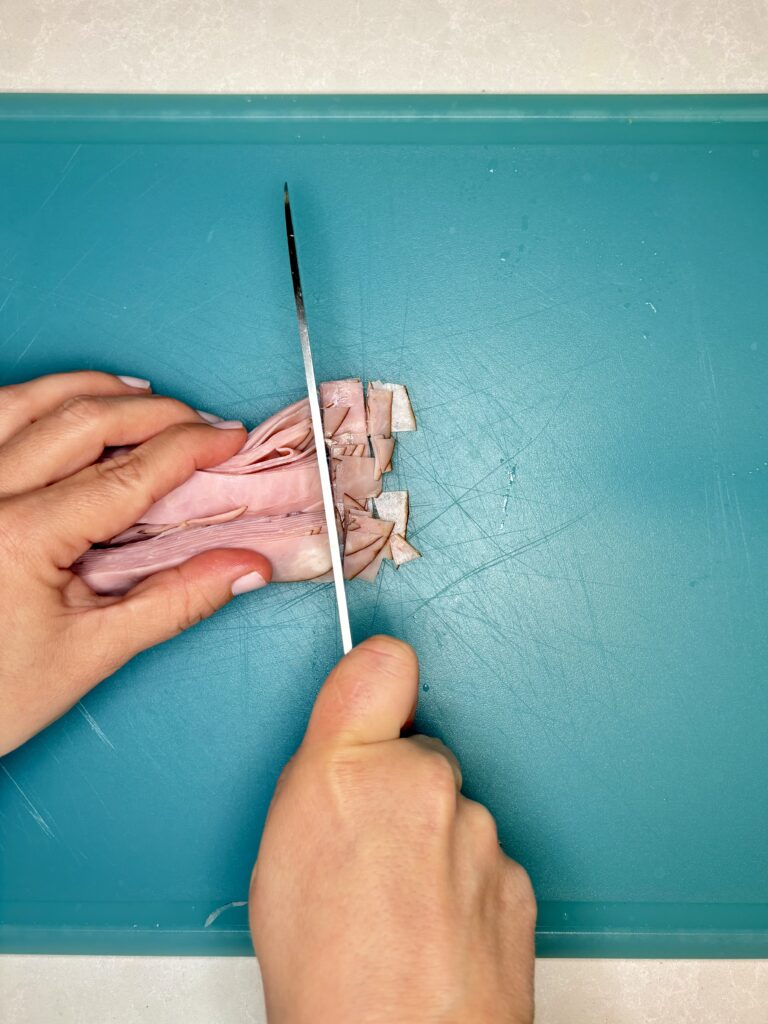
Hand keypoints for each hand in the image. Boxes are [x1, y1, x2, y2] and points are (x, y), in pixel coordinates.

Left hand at [0, 371, 271, 754]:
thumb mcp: (89, 655)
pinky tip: (59, 406)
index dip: (189, 447)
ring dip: (91, 389)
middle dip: (153, 411)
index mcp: (21, 536)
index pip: (127, 473)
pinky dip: (31, 400)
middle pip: (82, 420)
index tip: (227, 439)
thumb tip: (244, 567)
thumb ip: (173, 602)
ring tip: (141, 396)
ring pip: (27, 401)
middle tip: (199, 421)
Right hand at [250, 636, 535, 1023]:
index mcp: (348, 767)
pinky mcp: (516, 875)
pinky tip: (434, 929)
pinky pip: (483, 858)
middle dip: (400, 786)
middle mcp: (423, 783)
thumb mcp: (279, 850)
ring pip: (453, 811)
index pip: (383, 662)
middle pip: (421, 751)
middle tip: (371, 851)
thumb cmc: (323, 974)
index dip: (378, 677)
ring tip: (399, 907)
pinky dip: (463, 883)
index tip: (377, 700)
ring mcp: (479, 829)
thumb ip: (322, 771)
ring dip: (432, 841)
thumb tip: (348, 747)